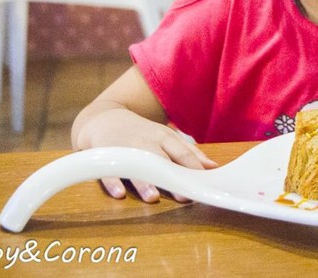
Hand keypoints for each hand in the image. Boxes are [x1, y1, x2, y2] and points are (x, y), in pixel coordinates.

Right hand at [77, 108, 217, 202]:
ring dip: (145, 182)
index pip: (183, 153)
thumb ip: (189, 152)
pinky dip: (113, 182)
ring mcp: (126, 150)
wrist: (105, 119)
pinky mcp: (106, 157)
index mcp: (164, 138)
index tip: (204, 185)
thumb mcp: (166, 137)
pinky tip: (119, 193)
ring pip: (137, 167)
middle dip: (172, 177)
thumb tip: (213, 167)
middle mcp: (147, 143)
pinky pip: (110, 171)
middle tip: (184, 196)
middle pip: (161, 160)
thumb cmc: (142, 133)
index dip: (193, 168)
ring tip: (153, 197)